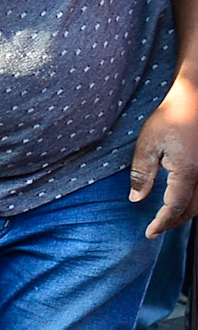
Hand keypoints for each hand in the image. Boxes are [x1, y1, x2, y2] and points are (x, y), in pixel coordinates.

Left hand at [135, 77, 197, 237]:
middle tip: (157, 228)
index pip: (175, 207)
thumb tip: (136, 199)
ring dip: (186, 213)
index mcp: (188, 172)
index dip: (162, 223)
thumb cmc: (171, 116)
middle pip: (193, 209)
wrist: (195, 96)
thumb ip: (142, 174)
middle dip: (174, 222)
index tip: (149, 233)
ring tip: (168, 218)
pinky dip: (194, 201)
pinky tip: (182, 201)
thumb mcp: (148, 145)